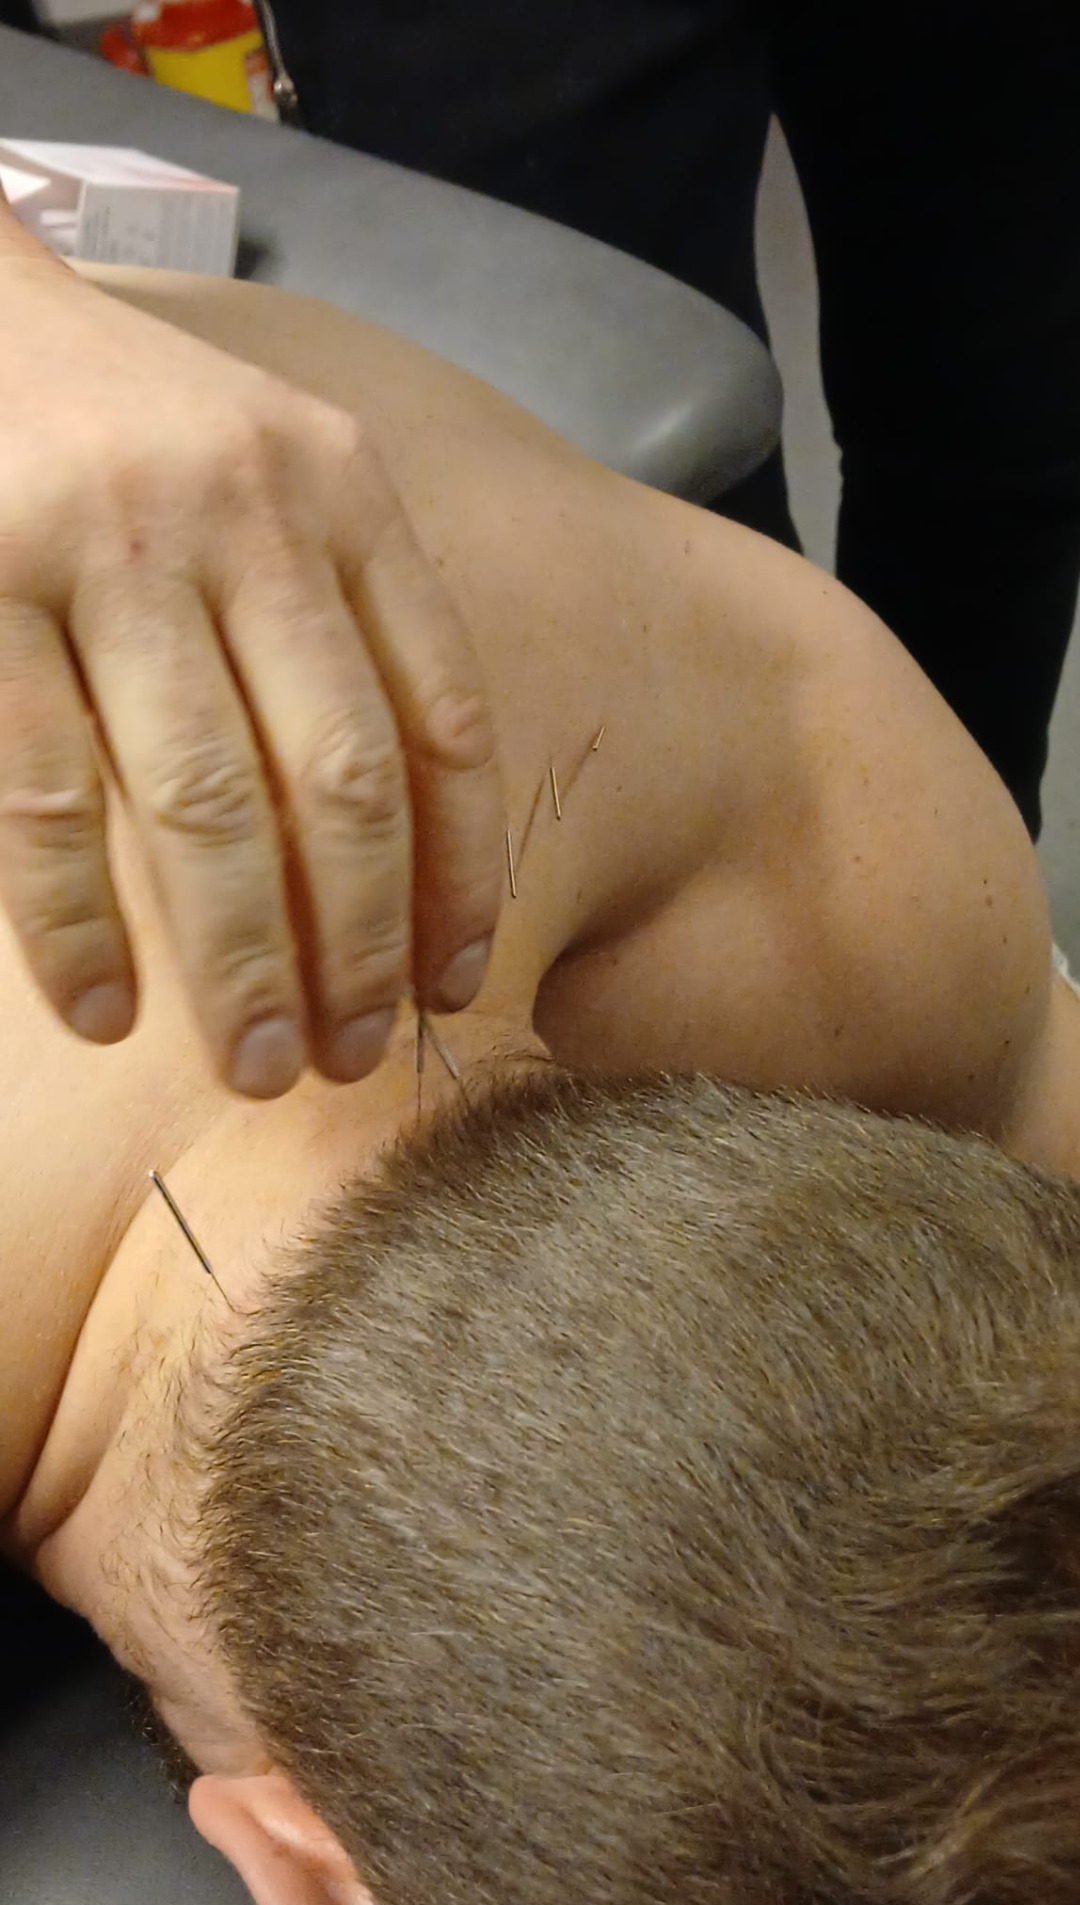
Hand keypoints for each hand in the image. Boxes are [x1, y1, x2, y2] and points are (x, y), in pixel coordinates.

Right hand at [0, 255, 502, 1095]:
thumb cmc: (126, 423)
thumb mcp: (271, 472)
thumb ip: (342, 610)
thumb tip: (404, 842)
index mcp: (341, 491)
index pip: (441, 715)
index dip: (460, 870)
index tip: (455, 985)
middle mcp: (243, 513)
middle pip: (341, 780)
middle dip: (358, 946)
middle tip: (351, 1062)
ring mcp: (105, 548)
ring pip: (203, 803)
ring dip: (239, 961)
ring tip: (254, 1067)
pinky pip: (44, 796)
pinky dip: (77, 921)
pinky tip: (106, 1012)